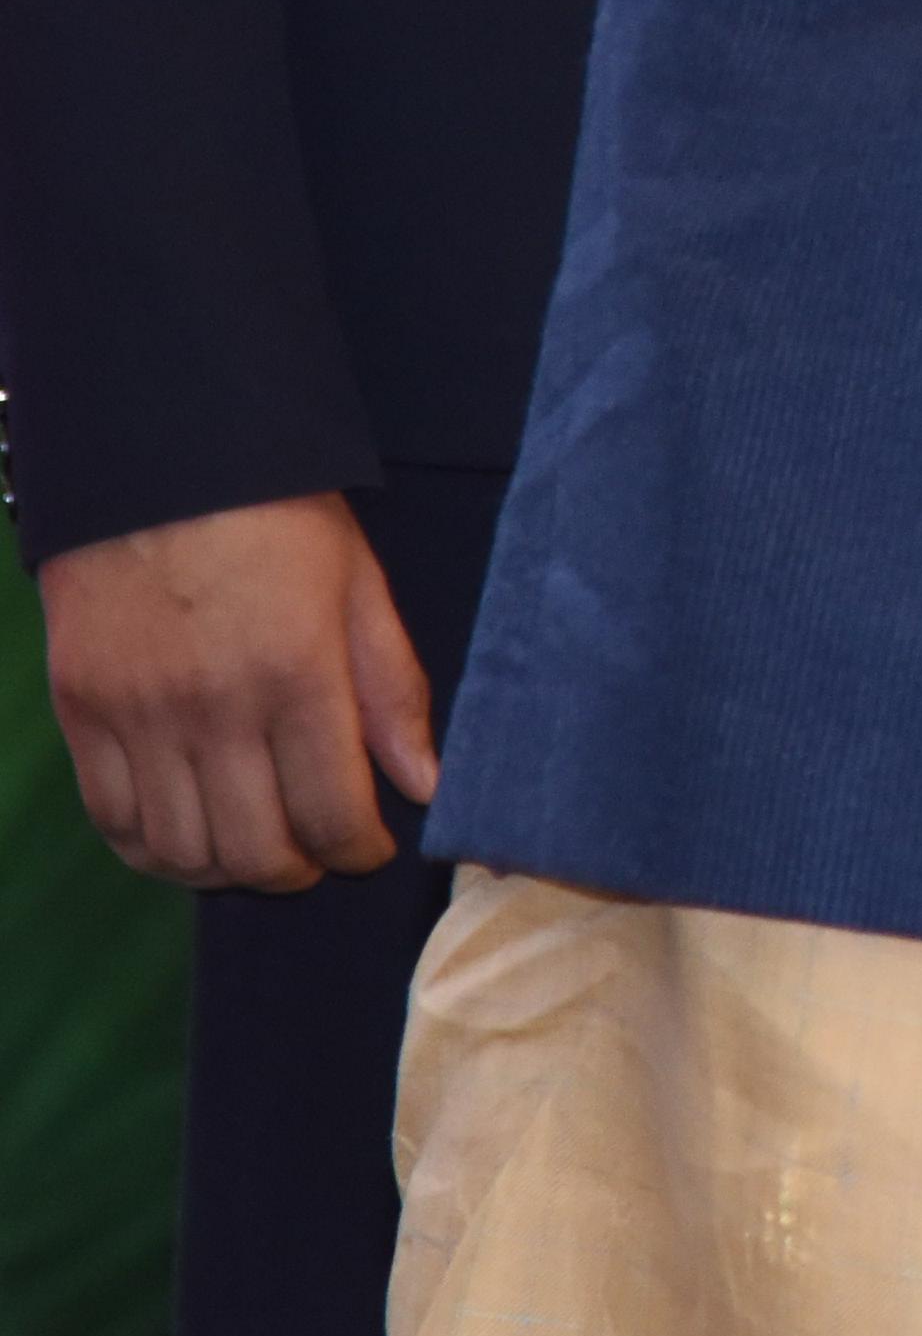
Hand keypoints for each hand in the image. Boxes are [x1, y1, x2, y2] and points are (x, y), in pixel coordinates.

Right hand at [36, 491, 437, 891]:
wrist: (160, 464)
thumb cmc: (279, 517)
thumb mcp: (360, 586)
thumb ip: (392, 690)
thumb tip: (424, 784)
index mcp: (296, 673)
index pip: (331, 812)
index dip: (359, 850)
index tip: (371, 847)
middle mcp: (213, 708)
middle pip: (254, 848)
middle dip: (299, 870)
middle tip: (319, 856)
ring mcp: (138, 717)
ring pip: (181, 850)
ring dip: (227, 871)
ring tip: (260, 851)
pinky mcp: (83, 714)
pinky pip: (113, 822)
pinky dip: (154, 851)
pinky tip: (189, 839)